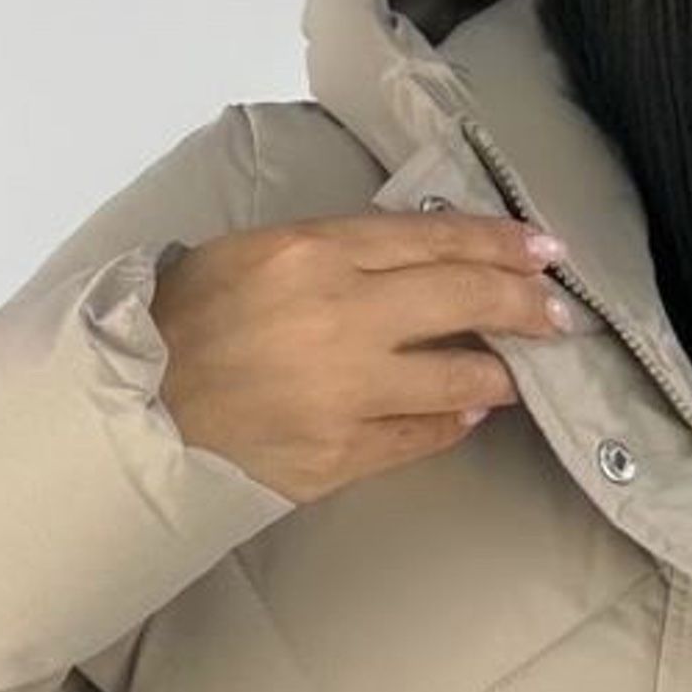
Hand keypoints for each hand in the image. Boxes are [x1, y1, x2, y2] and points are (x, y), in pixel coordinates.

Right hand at [151, 207, 576, 503]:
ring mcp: (345, 391)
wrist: (130, 411)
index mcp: (311, 253)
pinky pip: (424, 435)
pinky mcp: (342, 452)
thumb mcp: (250, 255)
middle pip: (464, 297)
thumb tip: (416, 261)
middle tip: (560, 311)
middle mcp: (339, 316)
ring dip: (501, 371)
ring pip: (460, 375)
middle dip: (526, 303)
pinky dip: (454, 420)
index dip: (498, 242)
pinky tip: (469, 410)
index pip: (432, 239)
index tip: (544, 248)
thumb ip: (333, 253)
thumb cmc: (180, 324)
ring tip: (519, 369)